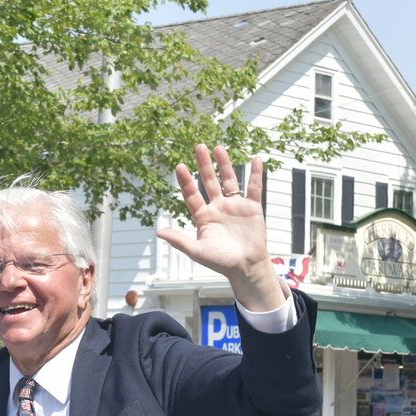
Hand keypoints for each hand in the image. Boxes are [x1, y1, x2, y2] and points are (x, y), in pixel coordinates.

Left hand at [156, 145, 283, 312]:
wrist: (246, 268)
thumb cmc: (221, 262)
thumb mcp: (197, 252)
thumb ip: (179, 241)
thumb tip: (159, 232)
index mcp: (203, 216)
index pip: (192, 194)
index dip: (185, 180)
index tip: (180, 166)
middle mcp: (218, 207)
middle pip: (209, 181)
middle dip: (204, 164)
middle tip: (199, 147)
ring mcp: (235, 206)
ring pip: (229, 180)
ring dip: (224, 164)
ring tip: (219, 147)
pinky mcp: (252, 208)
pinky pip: (254, 187)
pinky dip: (255, 174)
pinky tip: (256, 159)